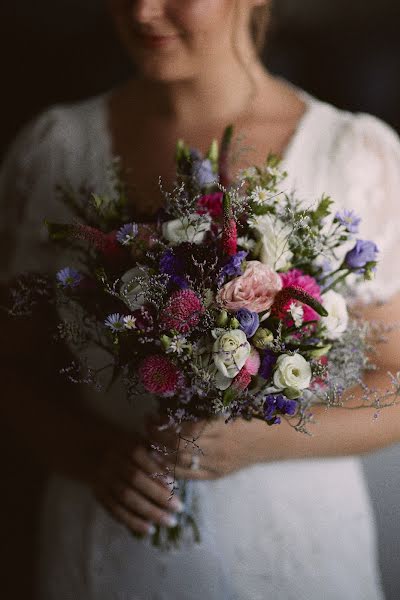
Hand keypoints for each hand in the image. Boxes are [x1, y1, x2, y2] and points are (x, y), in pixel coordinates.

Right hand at [89, 432, 184, 536]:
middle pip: (135, 480)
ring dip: (148, 512)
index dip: (157, 473)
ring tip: (168, 521)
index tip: (174, 486)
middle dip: (158, 496)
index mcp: (127, 446)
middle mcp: (114, 462)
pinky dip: (132, 521)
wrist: (92, 451)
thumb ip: (157, 454)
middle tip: (179, 509)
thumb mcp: (141, 442)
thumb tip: (178, 471)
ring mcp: (105, 479)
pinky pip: (115, 510)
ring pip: (126, 498)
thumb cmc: (127, 447)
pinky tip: (148, 529)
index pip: (142, 459)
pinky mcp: (99, 494)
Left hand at [148, 416, 268, 480]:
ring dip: (161, 452)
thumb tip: (173, 403)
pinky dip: (172, 469)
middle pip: (179, 446)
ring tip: (148, 442)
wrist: (272, 440)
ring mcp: (217, 463)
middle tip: (146, 426)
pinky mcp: (217, 474)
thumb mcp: (229, 406)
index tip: (154, 415)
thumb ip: (204, 407)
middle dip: (158, 437)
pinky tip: (160, 462)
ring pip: (182, 462)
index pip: (185, 428)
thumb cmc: (251, 416)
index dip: (166, 423)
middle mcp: (218, 446)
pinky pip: (190, 476)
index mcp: (221, 425)